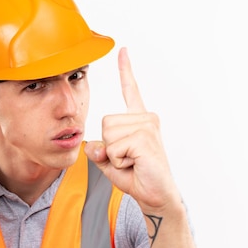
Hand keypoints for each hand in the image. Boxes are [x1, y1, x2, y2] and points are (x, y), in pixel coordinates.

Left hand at [85, 47, 179, 212]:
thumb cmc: (137, 178)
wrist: (156, 196)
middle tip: (127, 160)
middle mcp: (146, 118)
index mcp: (139, 120)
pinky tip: (135, 165)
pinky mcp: (145, 138)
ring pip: (108, 134)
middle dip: (108, 147)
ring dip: (114, 155)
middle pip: (105, 122)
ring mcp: (147, 126)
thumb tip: (90, 145)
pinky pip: (114, 147)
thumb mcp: (110, 163)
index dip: (125, 71)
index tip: (123, 50)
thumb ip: (98, 151)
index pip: (130, 91)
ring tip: (132, 163)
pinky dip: (118, 161)